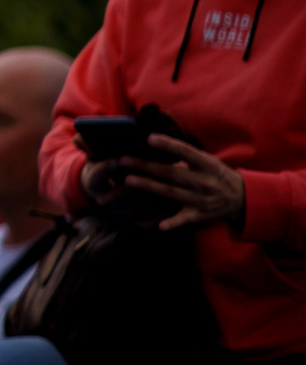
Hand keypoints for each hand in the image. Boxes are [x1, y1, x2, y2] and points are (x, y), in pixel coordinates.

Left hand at [122, 135, 248, 230]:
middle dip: (147, 166)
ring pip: (172, 193)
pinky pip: (185, 219)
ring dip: (150, 187)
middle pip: (172, 173)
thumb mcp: (207, 160)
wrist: (242, 198)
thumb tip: (154, 142)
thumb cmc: (216, 173)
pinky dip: (173, 223)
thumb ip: (185, 155)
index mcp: (206, 164)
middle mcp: (204, 182)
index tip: (148, 138)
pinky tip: (160, 226)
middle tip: (123, 160)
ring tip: (128, 180)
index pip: (186, 152)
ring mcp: (201, 199)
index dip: (168, 145)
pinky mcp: (200, 215)